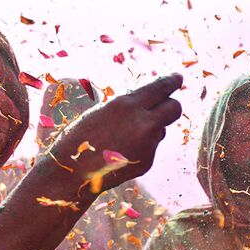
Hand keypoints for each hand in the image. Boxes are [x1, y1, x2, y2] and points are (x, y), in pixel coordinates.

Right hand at [49, 73, 182, 192]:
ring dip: (152, 127)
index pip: (161, 87)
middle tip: (165, 105)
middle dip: (171, 104)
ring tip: (124, 135)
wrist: (72, 172)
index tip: (177, 78)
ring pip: (162, 128)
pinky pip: (151, 146)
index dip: (172, 81)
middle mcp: (142, 123)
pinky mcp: (148, 161)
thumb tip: (151, 102)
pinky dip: (142, 146)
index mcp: (127, 104)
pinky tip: (122, 151)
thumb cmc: (81, 137)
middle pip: (175, 108)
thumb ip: (129, 106)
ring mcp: (147, 144)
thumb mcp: (104, 110)